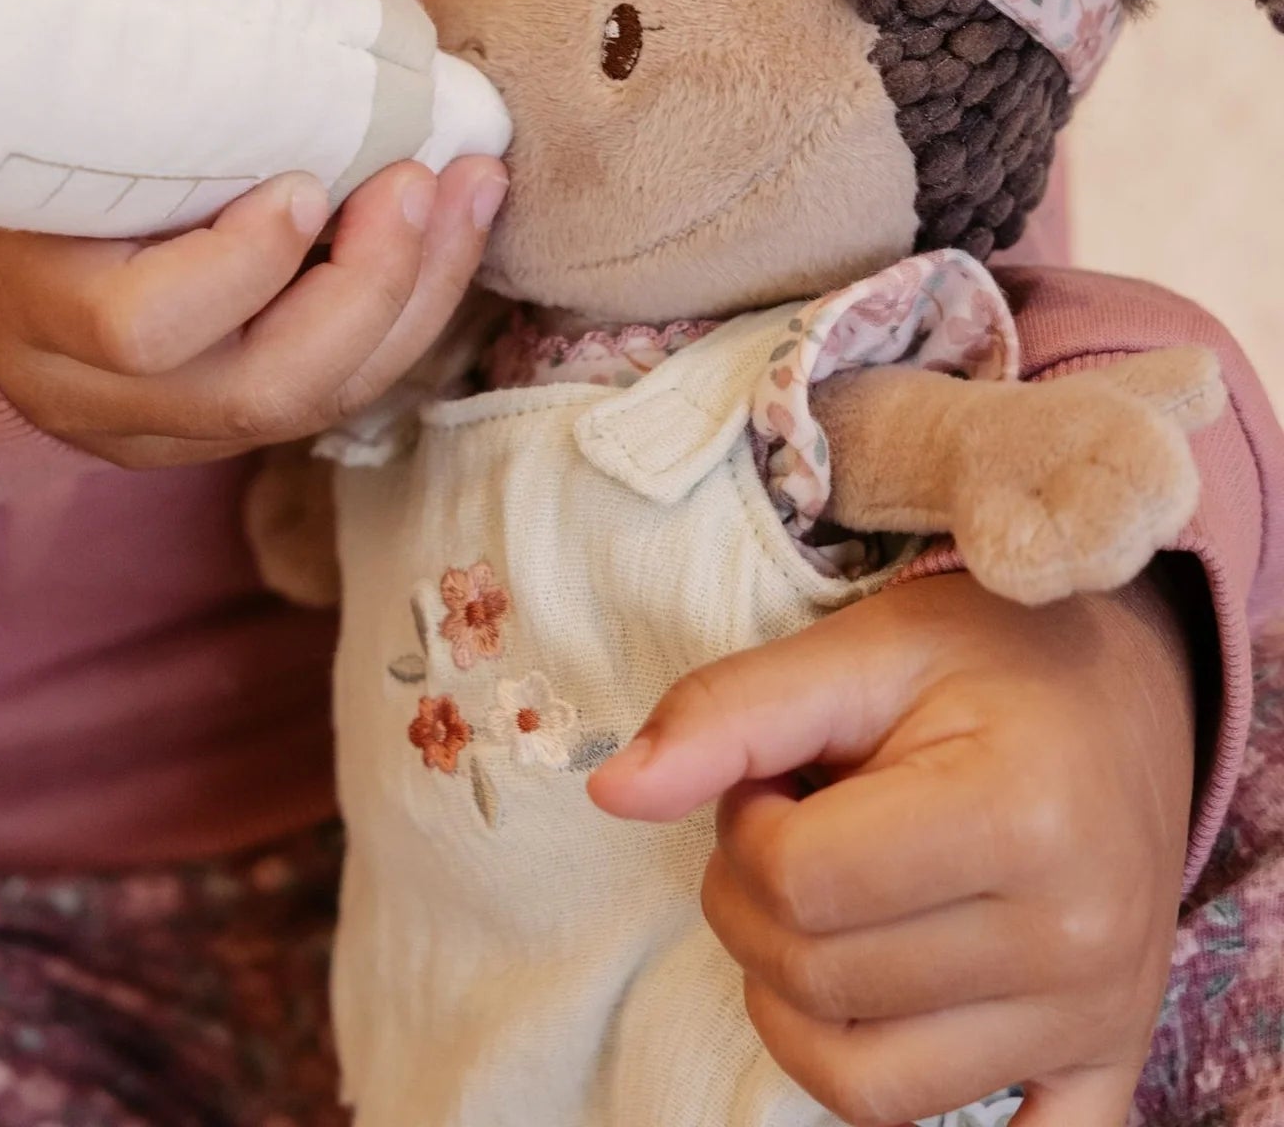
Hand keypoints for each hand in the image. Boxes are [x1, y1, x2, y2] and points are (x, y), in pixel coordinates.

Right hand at [0, 0, 508, 467]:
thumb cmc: (24, 159)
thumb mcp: (64, 95)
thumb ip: (174, 28)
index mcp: (34, 301)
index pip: (139, 326)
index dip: (242, 264)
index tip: (307, 179)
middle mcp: (94, 388)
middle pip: (256, 390)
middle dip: (366, 287)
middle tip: (420, 181)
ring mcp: (158, 428)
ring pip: (307, 407)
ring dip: (414, 300)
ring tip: (470, 193)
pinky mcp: (211, 437)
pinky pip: (327, 402)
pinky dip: (403, 319)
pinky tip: (451, 236)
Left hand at [588, 571, 1194, 1126]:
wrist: (1122, 688)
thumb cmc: (983, 659)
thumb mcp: (855, 651)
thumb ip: (726, 714)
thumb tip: (611, 792)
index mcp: (1017, 819)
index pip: (797, 884)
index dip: (742, 828)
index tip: (769, 781)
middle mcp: (1073, 939)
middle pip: (816, 981)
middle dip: (754, 900)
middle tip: (790, 826)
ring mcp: (1094, 1017)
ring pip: (865, 1084)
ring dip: (795, 997)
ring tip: (823, 903)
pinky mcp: (1105, 1062)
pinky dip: (903, 1096)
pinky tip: (883, 1020)